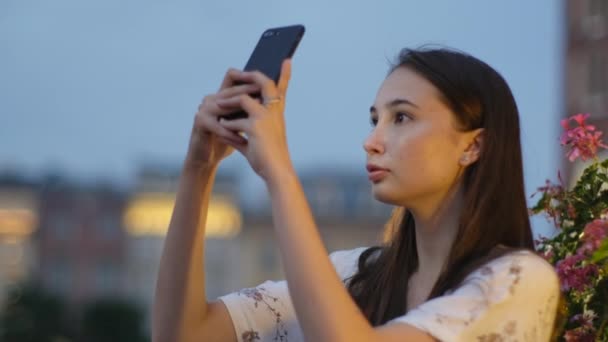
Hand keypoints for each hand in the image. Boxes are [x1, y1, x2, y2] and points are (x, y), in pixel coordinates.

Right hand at [184, 69, 260, 170]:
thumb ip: (251, 108)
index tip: (262, 77)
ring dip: (242, 111)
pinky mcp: (200, 123)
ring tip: (257, 116)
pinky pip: (219, 127)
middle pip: (231, 90)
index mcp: (222, 95)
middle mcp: (212, 99)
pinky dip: (232, 134)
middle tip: (264, 94)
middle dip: (249, 91)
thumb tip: (275, 96)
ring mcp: (205, 109)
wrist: (208, 157)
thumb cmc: (226, 138)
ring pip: (225, 106)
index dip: (247, 75)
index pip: (233, 77)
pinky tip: (243, 140)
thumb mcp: (241, 121)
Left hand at [214, 59, 293, 181]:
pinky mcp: (255, 127)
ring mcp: (265, 117)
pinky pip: (234, 120)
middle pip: (264, 82)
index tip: (286, 60)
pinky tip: (221, 130)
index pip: (282, 88)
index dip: (285, 74)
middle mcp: (274, 111)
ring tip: (218, 105)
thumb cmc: (269, 158)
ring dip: (228, 102)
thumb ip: (246, 127)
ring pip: (243, 99)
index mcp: (278, 112)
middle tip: (235, 73)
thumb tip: (227, 121)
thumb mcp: (259, 139)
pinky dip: (226, 125)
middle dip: (249, 76)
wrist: (276, 171)